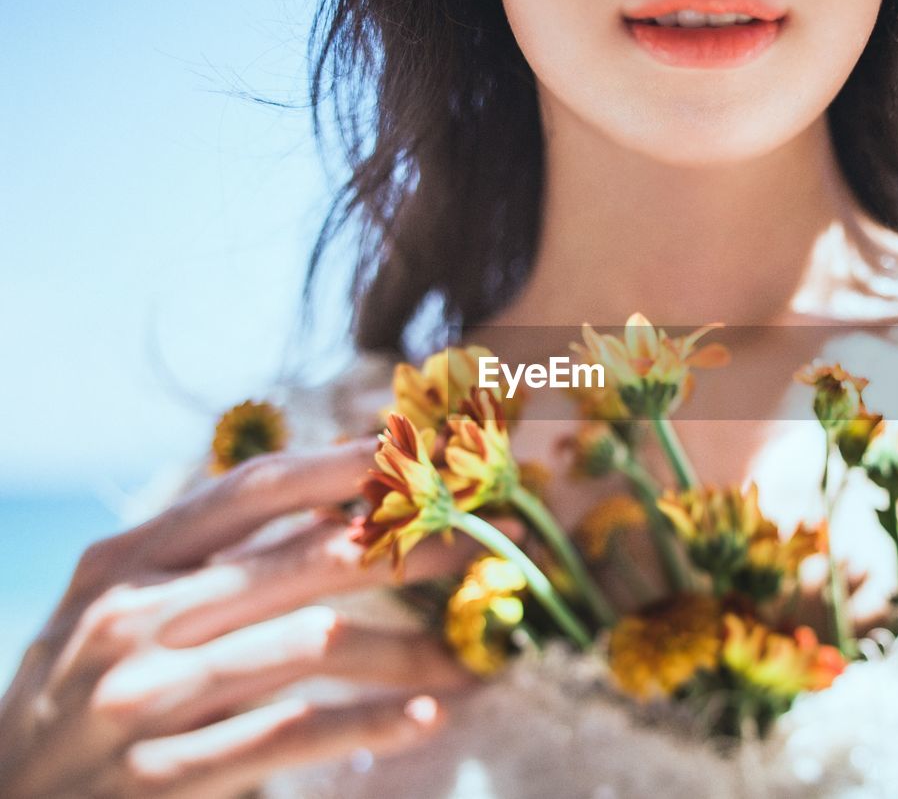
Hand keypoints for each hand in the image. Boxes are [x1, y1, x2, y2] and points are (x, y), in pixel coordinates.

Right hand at [0, 440, 495, 797]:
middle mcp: (133, 616)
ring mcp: (145, 696)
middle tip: (492, 539)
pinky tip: (427, 713)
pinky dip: (370, 723)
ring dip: (412, 646)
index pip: (251, 490)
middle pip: (306, 557)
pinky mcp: (163, 775)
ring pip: (315, 644)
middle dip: (413, 545)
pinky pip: (293, 735)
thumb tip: (340, 506)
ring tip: (473, 649)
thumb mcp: (123, 607)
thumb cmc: (85, 692)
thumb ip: (213, 560)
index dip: (343, 464)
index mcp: (127, 560)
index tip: (423, 452)